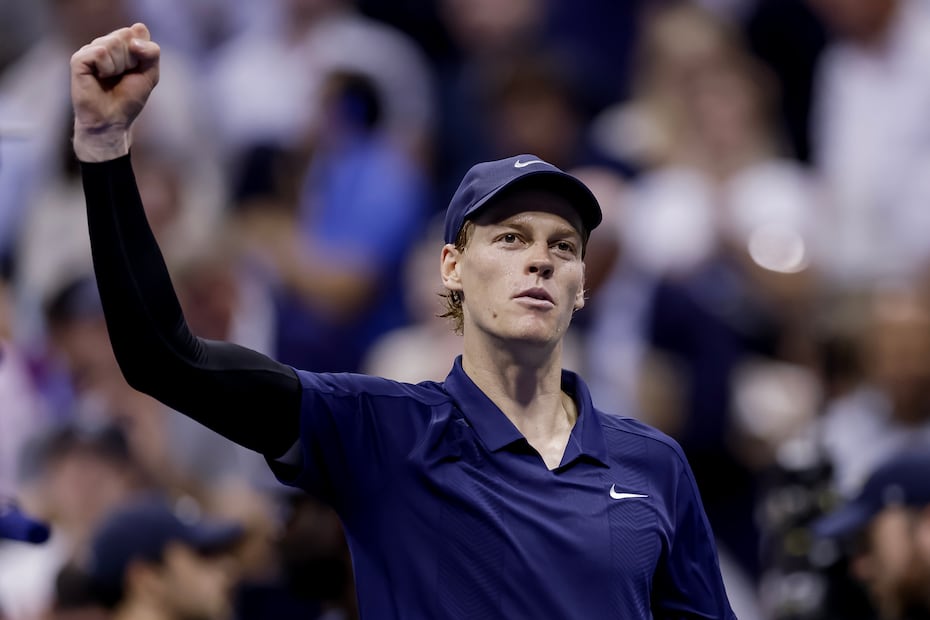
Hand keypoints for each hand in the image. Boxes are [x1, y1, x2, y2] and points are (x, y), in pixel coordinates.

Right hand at [70, 23, 159, 161]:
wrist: (112, 120)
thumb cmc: (128, 99)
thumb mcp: (150, 74)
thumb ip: (151, 51)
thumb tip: (137, 29)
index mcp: (120, 45)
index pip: (137, 32)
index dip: (142, 54)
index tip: (135, 71)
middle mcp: (103, 44)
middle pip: (125, 36)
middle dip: (131, 60)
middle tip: (122, 77)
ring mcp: (90, 51)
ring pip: (112, 43)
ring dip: (119, 66)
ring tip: (110, 79)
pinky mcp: (79, 59)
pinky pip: (100, 52)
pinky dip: (106, 68)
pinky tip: (100, 78)